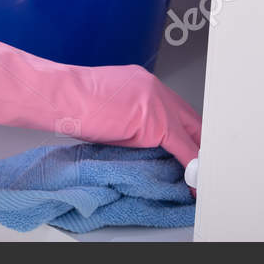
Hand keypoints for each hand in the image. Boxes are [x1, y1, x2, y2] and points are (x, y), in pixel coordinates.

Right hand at [0, 25, 201, 179]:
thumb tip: (136, 143)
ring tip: (206, 178)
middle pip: (192, 119)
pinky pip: (184, 149)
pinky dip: (194, 166)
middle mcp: (153, 87)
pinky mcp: (154, 122)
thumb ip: (126, 120)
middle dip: (203, 144)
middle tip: (209, 168)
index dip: (188, 132)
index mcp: (140, 82)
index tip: (193, 150)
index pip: (175, 109)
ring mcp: (156, 102)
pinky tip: (196, 182)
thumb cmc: (65, 101)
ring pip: (194, 134)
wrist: (54, 93)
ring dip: (202, 157)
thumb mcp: (102, 107)